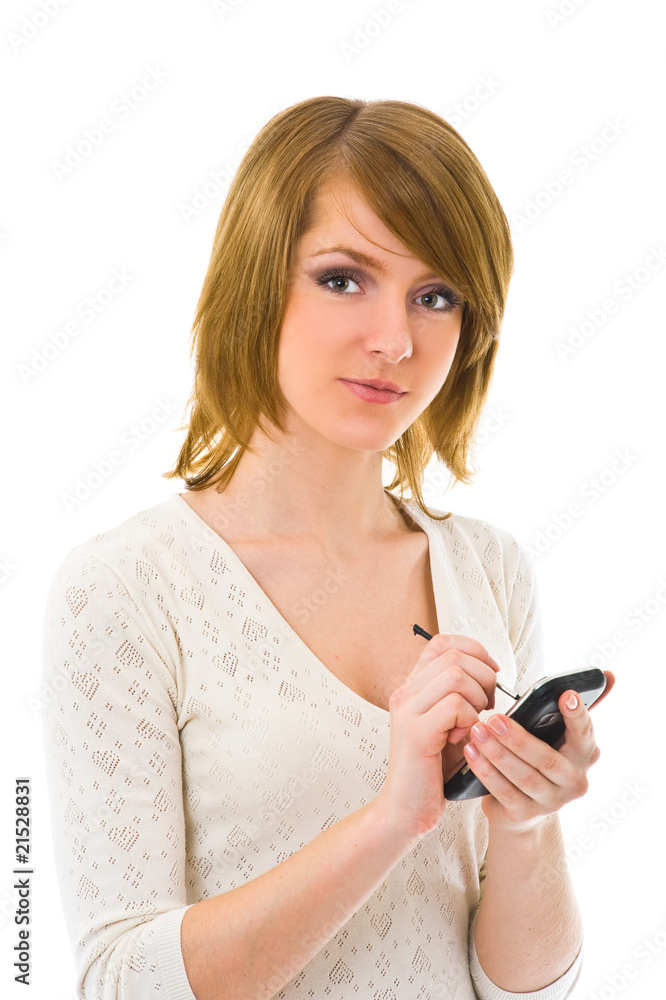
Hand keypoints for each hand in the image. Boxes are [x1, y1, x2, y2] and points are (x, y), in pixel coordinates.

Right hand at [375, 633, 498, 843]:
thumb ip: (461, 697)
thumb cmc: (433, 770)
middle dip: (484, 677)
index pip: (441, 643)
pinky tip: (465, 739)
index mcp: (412, 688)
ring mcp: (407, 711)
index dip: (473, 650)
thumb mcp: (449, 725)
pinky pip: (456, 706)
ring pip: (456, 675)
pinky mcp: (416, 732)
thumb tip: (492, 672)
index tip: (491, 672)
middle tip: (487, 707)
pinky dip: (471, 720)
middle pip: (454, 656)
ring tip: (475, 724)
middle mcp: (405, 693)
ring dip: (478, 698)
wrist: (405, 810)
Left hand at [461, 671, 615, 832]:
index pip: (584, 733)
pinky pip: (504, 792)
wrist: (521, 807)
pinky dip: (486, 771)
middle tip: (494, 718)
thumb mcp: (558, 734)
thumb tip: (610, 674)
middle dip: (518, 738)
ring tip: (478, 732)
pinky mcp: (527, 814)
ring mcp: (553, 802)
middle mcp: (575, 781)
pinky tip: (471, 752)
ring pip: (524, 776)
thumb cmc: (539, 757)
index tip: (565, 695)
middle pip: (547, 759)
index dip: (576, 715)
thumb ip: (576, 707)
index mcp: (585, 754)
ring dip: (497, 753)